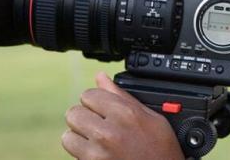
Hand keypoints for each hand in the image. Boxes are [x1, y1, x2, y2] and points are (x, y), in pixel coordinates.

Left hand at [62, 72, 183, 159]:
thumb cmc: (161, 150)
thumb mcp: (151, 118)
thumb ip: (122, 96)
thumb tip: (101, 77)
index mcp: (126, 113)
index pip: (89, 94)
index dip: (96, 101)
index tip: (104, 109)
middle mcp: (109, 131)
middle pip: (74, 113)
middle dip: (85, 117)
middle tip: (99, 125)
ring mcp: (98, 152)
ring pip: (68, 135)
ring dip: (79, 136)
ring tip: (97, 140)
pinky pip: (72, 152)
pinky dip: (80, 152)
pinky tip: (97, 152)